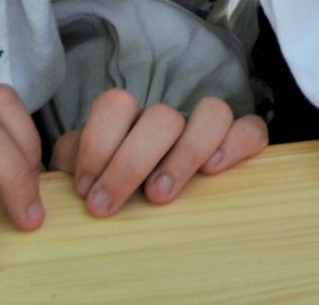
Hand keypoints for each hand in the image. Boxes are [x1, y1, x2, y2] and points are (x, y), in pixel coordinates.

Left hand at [51, 90, 266, 216]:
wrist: (158, 215)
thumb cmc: (118, 194)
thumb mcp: (89, 179)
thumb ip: (73, 165)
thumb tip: (66, 165)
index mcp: (132, 121)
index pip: (117, 104)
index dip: (97, 144)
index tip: (85, 188)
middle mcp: (171, 121)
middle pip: (161, 117)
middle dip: (129, 164)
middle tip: (107, 206)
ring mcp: (208, 131)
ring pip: (212, 112)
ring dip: (185, 154)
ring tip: (159, 195)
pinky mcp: (242, 144)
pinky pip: (252, 130)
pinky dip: (235, 144)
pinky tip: (213, 172)